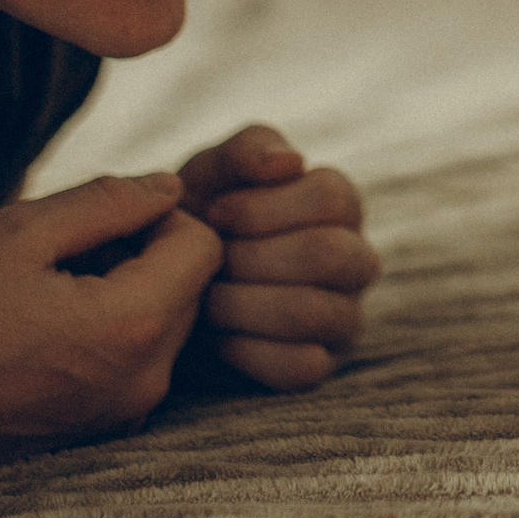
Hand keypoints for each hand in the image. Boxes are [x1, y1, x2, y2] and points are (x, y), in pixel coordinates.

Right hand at [0, 171, 222, 477]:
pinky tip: (43, 330)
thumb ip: (108, 202)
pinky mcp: (101, 433)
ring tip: (48, 289)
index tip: (101, 219)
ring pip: (164, 326)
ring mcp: (125, 415)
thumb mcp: (21, 234)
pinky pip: (135, 364)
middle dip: (146, 255)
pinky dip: (109, 334)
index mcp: (135, 326)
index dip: (161, 216)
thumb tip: (169, 188)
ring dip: (126, 293)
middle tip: (67, 251)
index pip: (204, 247)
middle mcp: (147, 380)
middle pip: (191, 288)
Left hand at [177, 125, 378, 392]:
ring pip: (316, 312)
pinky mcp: (322, 365)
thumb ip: (246, 151)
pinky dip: (248, 351)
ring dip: (243, 304)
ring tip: (207, 298)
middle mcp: (355, 259)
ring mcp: (344, 315)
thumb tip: (291, 162)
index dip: (264, 207)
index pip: (332, 198)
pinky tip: (218, 336)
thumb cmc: (198, 218)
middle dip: (251, 258)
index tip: (214, 214)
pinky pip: (302, 366)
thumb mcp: (211, 173)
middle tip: (210, 262)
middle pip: (330, 255)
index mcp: (339, 204)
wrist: (163, 286)